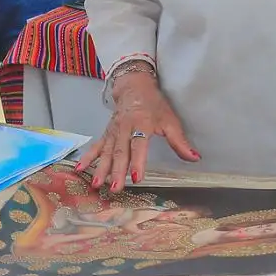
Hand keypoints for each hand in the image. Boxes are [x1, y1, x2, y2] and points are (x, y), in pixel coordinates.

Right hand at [75, 72, 197, 189]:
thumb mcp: (170, 120)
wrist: (133, 87)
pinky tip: (81, 169)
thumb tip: (194, 158)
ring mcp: (112, 131)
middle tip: (115, 188)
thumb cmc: (153, 105)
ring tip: (97, 184)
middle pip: (120, 152)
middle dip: (116, 171)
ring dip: (101, 168)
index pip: (138, 145)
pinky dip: (88, 157)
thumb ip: (180, 141)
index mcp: (141, 123)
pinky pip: (96, 146)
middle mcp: (124, 128)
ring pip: (106, 152)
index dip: (137, 161)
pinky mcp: (106, 134)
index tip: (136, 177)